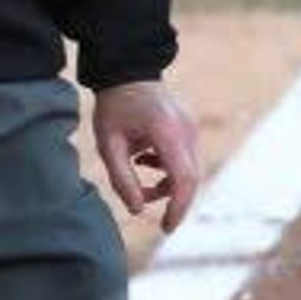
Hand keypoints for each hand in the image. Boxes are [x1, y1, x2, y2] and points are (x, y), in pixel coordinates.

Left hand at [92, 80, 205, 231]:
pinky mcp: (190, 130)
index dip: (178, 207)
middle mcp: (186, 131)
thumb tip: (137, 210)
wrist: (128, 71)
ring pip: (191, 172)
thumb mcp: (108, 144)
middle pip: (192, 179)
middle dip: (177, 203)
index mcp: (167, 132)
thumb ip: (122, 179)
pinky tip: (146, 161)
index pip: (183, 178)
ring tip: (141, 186)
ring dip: (170, 187)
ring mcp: (192, 129)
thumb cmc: (114, 106)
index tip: (167, 228)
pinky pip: (187, 160)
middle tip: (161, 222)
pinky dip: (171, 172)